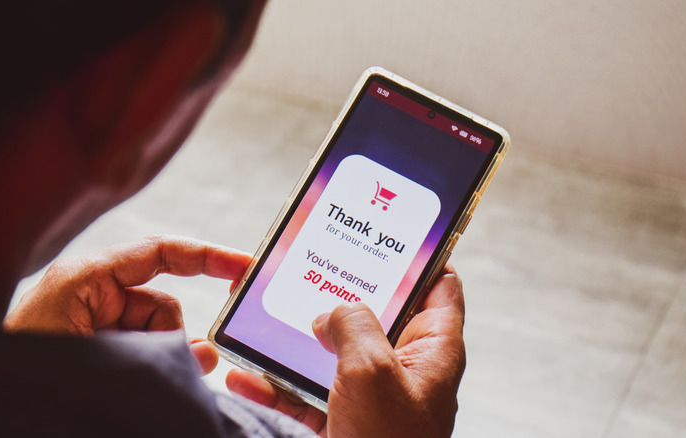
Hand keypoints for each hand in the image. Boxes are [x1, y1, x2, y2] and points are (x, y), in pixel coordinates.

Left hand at [3, 235, 250, 373]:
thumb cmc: (27, 368)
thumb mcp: (96, 355)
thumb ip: (158, 349)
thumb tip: (206, 354)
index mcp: (87, 278)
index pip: (159, 253)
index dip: (206, 256)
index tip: (245, 268)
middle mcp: (93, 296)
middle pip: (162, 305)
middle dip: (175, 338)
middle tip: (186, 365)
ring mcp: (95, 325)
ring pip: (156, 335)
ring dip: (161, 358)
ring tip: (138, 380)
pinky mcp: (97, 349)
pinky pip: (142, 352)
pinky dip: (150, 367)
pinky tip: (140, 382)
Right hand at [226, 264, 465, 436]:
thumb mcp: (371, 369)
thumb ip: (353, 323)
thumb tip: (331, 314)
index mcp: (433, 348)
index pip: (440, 286)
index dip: (419, 256)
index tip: (386, 233)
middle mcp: (407, 367)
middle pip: (378, 314)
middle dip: (341, 293)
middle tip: (310, 268)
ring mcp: (376, 396)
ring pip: (337, 353)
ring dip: (299, 339)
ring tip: (266, 317)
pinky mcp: (347, 421)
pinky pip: (310, 393)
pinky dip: (279, 384)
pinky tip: (245, 373)